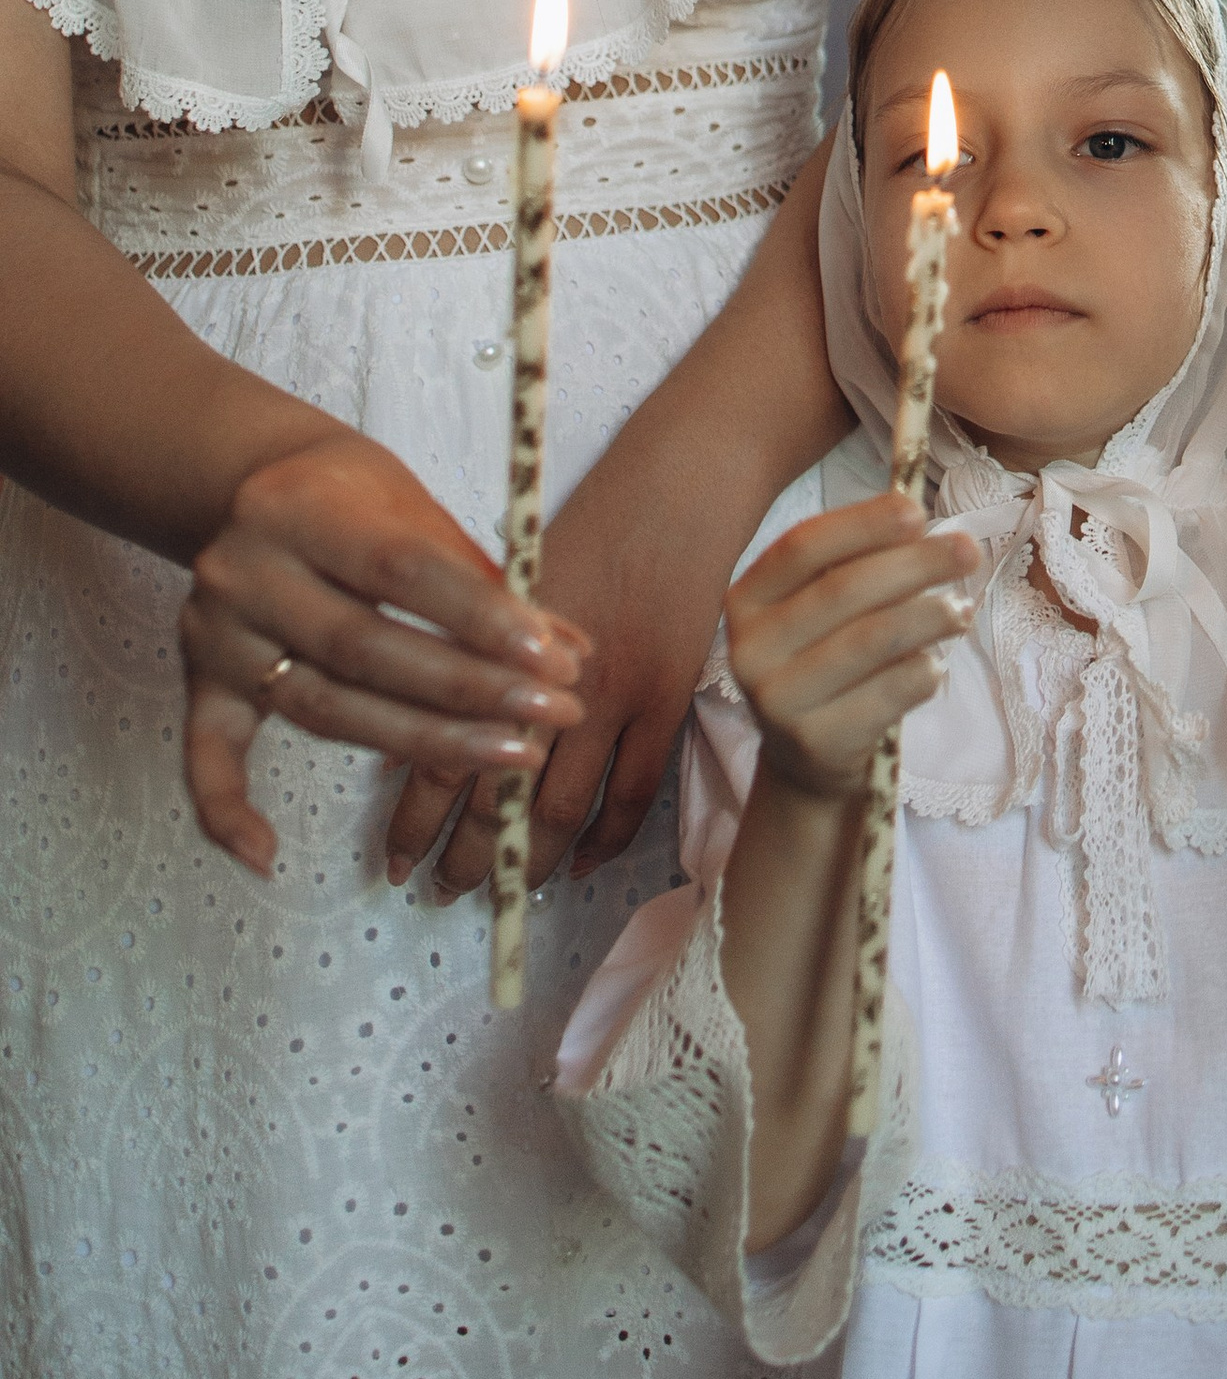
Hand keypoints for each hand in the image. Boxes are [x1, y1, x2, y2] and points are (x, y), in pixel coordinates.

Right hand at [181, 428, 588, 878]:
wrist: (248, 483)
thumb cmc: (349, 493)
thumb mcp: (411, 504)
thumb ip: (481, 576)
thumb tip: (569, 648)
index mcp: (300, 508)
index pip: (404, 570)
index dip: (482, 618)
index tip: (557, 657)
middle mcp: (245, 573)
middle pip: (365, 650)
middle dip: (470, 690)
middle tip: (554, 713)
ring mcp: (216, 634)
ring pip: (321, 707)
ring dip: (420, 745)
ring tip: (510, 757)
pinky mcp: (198, 681)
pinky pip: (204, 758)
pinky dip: (225, 813)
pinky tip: (265, 857)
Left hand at [382, 417, 768, 900]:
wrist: (677, 487)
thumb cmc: (590, 519)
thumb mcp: (511, 577)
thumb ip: (472, 648)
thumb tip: (427, 719)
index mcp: (497, 648)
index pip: (441, 751)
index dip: (416, 817)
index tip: (396, 858)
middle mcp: (548, 680)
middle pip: (497, 796)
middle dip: (467, 855)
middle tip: (443, 890)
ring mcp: (613, 695)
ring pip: (561, 807)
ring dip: (529, 859)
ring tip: (507, 889)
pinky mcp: (667, 697)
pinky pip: (635, 790)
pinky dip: (607, 836)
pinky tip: (582, 862)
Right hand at [728, 495, 980, 797]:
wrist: (809, 758)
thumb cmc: (827, 660)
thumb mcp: (824, 609)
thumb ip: (858, 564)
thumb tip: (919, 519)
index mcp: (748, 598)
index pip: (802, 546)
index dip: (863, 524)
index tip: (917, 511)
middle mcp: (751, 649)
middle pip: (842, 590)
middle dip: (915, 564)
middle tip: (967, 551)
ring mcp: (778, 700)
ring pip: (871, 640)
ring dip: (929, 616)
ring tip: (961, 611)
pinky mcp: (816, 742)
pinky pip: (889, 693)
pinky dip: (923, 672)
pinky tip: (934, 667)